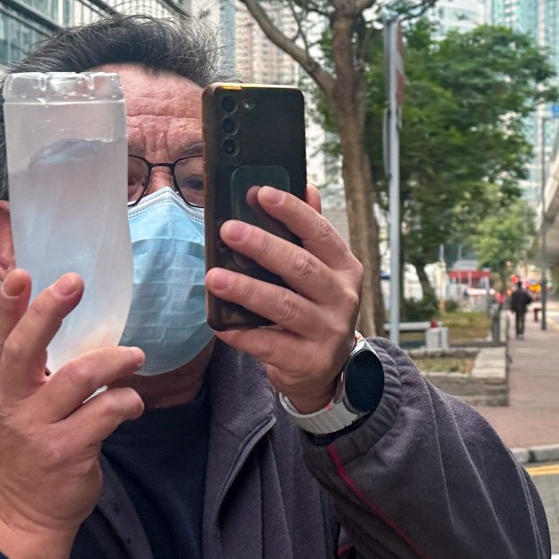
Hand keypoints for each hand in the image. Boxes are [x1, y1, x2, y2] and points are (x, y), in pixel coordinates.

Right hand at [0, 269, 144, 558]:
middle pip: (28, 348)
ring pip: (79, 376)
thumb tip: (68, 317)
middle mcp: (13, 402)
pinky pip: (106, 411)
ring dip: (115, 360)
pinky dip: (128, 401)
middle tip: (75, 283)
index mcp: (1, 385)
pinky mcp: (66, 451)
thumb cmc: (34, 445)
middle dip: (50, 311)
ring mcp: (37, 428)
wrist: (30, 511)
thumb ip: (37, 367)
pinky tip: (133, 403)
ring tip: (135, 356)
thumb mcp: (21, 404)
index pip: (0, 338)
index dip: (8, 305)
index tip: (22, 272)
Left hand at [204, 185, 362, 412]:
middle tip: (228, 230)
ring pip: (283, 306)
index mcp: (344, 269)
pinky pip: (270, 345)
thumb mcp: (322, 273)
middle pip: (300, 267)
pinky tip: (220, 324)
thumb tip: (306, 188)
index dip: (292, 212)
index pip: (320, 233)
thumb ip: (311, 234)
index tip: (261, 193)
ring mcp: (328, 332)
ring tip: (214, 277)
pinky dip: (243, 334)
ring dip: (246, 289)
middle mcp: (342, 298)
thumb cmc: (315, 310)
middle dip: (262, 246)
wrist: (327, 370)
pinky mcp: (309, 362)